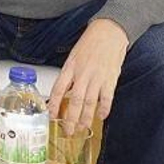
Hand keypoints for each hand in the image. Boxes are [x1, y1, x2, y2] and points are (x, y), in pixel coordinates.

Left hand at [48, 18, 129, 134]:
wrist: (109, 31)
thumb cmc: (91, 42)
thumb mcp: (73, 56)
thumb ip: (69, 74)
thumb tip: (64, 92)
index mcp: (70, 67)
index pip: (58, 89)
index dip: (54, 105)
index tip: (52, 117)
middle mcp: (82, 74)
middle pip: (74, 101)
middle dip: (70, 119)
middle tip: (68, 131)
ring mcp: (97, 77)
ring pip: (89, 103)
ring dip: (86, 118)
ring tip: (83, 128)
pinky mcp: (110, 78)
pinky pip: (107, 98)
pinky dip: (104, 109)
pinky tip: (101, 117)